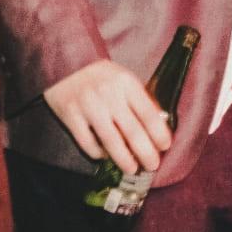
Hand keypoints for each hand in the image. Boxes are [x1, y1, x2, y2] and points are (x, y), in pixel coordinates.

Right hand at [43, 59, 172, 173]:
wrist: (65, 62)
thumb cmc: (100, 74)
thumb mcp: (124, 78)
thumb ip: (140, 99)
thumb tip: (159, 125)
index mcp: (126, 83)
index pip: (148, 113)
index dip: (159, 134)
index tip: (165, 146)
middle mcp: (109, 95)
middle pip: (132, 131)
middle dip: (146, 152)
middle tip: (153, 165)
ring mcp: (89, 106)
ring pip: (110, 140)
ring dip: (124, 158)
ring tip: (132, 168)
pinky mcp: (71, 116)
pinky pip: (87, 142)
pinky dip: (98, 153)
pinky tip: (106, 156)